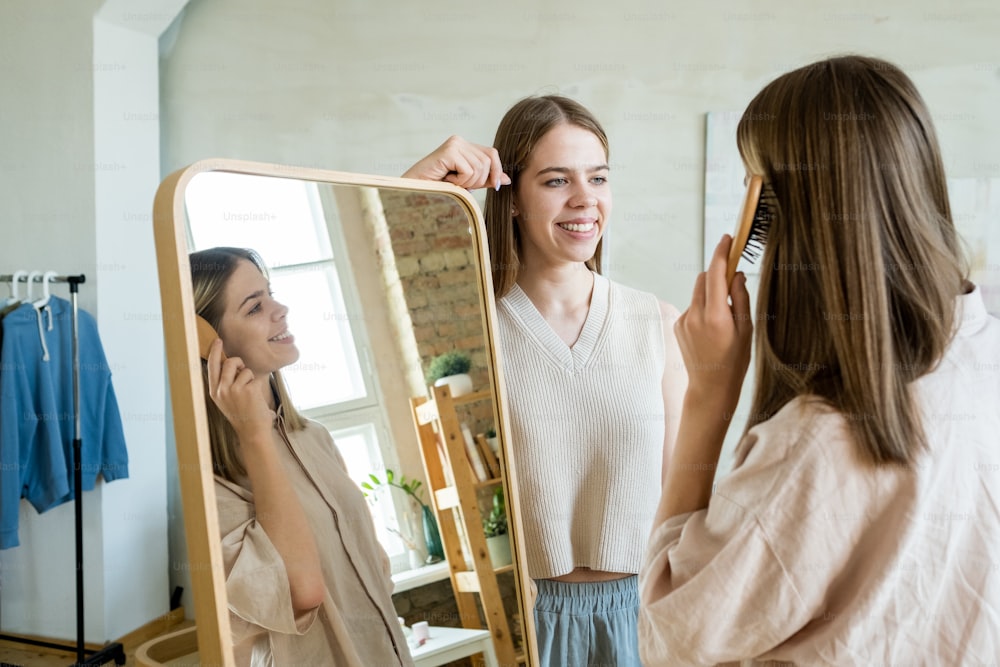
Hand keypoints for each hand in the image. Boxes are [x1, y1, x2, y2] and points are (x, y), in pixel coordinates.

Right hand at [205, 339, 275, 439]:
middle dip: (239, 363)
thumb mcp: (227, 400)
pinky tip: (255, 398)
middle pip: (229, 362)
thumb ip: (225, 383)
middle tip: (243, 372)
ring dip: (249, 377)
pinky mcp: (247, 390)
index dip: (214, 352)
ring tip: (250, 392)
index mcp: (214, 392)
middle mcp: (221, 390)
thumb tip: (231, 364)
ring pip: (244, 369)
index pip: (212, 367)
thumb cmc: (243, 415)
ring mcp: (233, 390)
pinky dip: (257, 384)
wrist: (252, 431)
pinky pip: (254, 377)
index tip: (218, 341)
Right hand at [401, 135, 511, 190]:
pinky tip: (447, 180)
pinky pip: (469, 171)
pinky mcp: (449, 151)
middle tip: (462, 186)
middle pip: (488, 161)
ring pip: (480, 167)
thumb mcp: (467, 183)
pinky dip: (460, 182)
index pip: (492, 154)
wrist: (413, 192)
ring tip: (452, 183)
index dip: (496, 171)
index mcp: (464, 145)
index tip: (495, 186)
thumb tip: (506, 179)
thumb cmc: (437, 188)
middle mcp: (459, 141)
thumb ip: (485, 179)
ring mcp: (454, 144)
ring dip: (468, 182)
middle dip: (480, 180)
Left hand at [674, 235, 752, 408]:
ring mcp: (683, 320)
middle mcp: (695, 315)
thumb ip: (741, 298)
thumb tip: (736, 274)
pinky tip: (711, 329)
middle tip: (733, 280)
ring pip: (698, 293)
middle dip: (718, 274)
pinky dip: (703, 308)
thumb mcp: (747, 329)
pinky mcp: (677, 326)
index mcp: (716, 316)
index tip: (727, 239)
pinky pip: (692, 306)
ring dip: (711, 294)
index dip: (721, 253)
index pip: (716, 274)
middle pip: (704, 279)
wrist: (711, 386)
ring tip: (724, 318)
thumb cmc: (735, 360)